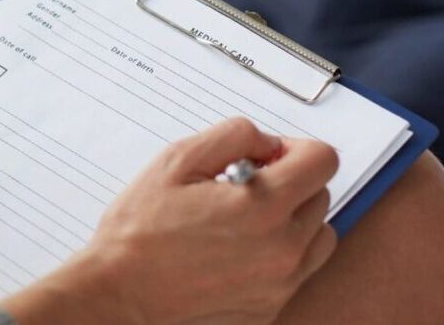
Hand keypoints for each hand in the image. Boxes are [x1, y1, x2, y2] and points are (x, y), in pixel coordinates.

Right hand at [0, 118, 339, 324]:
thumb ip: (233, 136)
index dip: (296, 148)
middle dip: (289, 181)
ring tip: (248, 218)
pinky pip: (298, 270)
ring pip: (318, 236)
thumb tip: (267, 142)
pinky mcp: (271, 307)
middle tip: (245, 184)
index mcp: (264, 207)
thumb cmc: (141, 232)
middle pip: (321, 195)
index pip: (323, 161)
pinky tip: (237, 247)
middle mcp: (283, 249)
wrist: (121, 294)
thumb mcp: (178, 159)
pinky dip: (279, 253)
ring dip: (294, 219)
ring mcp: (280, 284)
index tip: (270, 156)